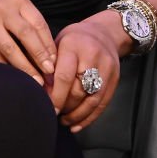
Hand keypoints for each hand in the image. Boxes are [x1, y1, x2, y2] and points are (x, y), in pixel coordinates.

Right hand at [0, 0, 56, 85]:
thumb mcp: (14, 8)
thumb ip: (31, 25)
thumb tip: (51, 56)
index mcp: (17, 0)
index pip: (38, 23)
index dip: (49, 44)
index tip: (56, 61)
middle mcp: (3, 10)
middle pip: (26, 34)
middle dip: (40, 55)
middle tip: (50, 71)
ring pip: (10, 49)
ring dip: (25, 67)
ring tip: (37, 81)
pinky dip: (9, 71)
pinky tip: (19, 80)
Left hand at [49, 13, 123, 131]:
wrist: (104, 32)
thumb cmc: (74, 39)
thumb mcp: (57, 44)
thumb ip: (49, 66)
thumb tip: (40, 92)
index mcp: (73, 45)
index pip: (65, 77)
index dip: (55, 96)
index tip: (47, 108)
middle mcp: (93, 56)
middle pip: (79, 90)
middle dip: (65, 106)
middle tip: (52, 115)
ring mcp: (107, 68)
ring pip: (92, 100)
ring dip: (77, 115)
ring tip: (64, 122)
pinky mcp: (116, 78)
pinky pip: (103, 103)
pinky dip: (90, 117)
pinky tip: (77, 124)